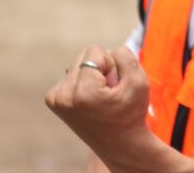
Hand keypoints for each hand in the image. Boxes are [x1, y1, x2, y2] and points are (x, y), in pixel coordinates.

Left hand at [46, 46, 152, 165]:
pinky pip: (70, 75)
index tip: (115, 84)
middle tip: (109, 89)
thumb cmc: (131, 113)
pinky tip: (91, 99)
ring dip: (92, 75)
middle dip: (100, 67)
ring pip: (77, 65)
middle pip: (83, 55)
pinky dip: (82, 82)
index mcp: (83, 92)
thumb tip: (109, 51)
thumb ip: (125, 57)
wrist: (119, 143)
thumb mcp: (139, 82)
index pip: (94, 51)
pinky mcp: (53, 101)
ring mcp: (55, 99)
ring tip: (101, 96)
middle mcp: (63, 96)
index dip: (111, 63)